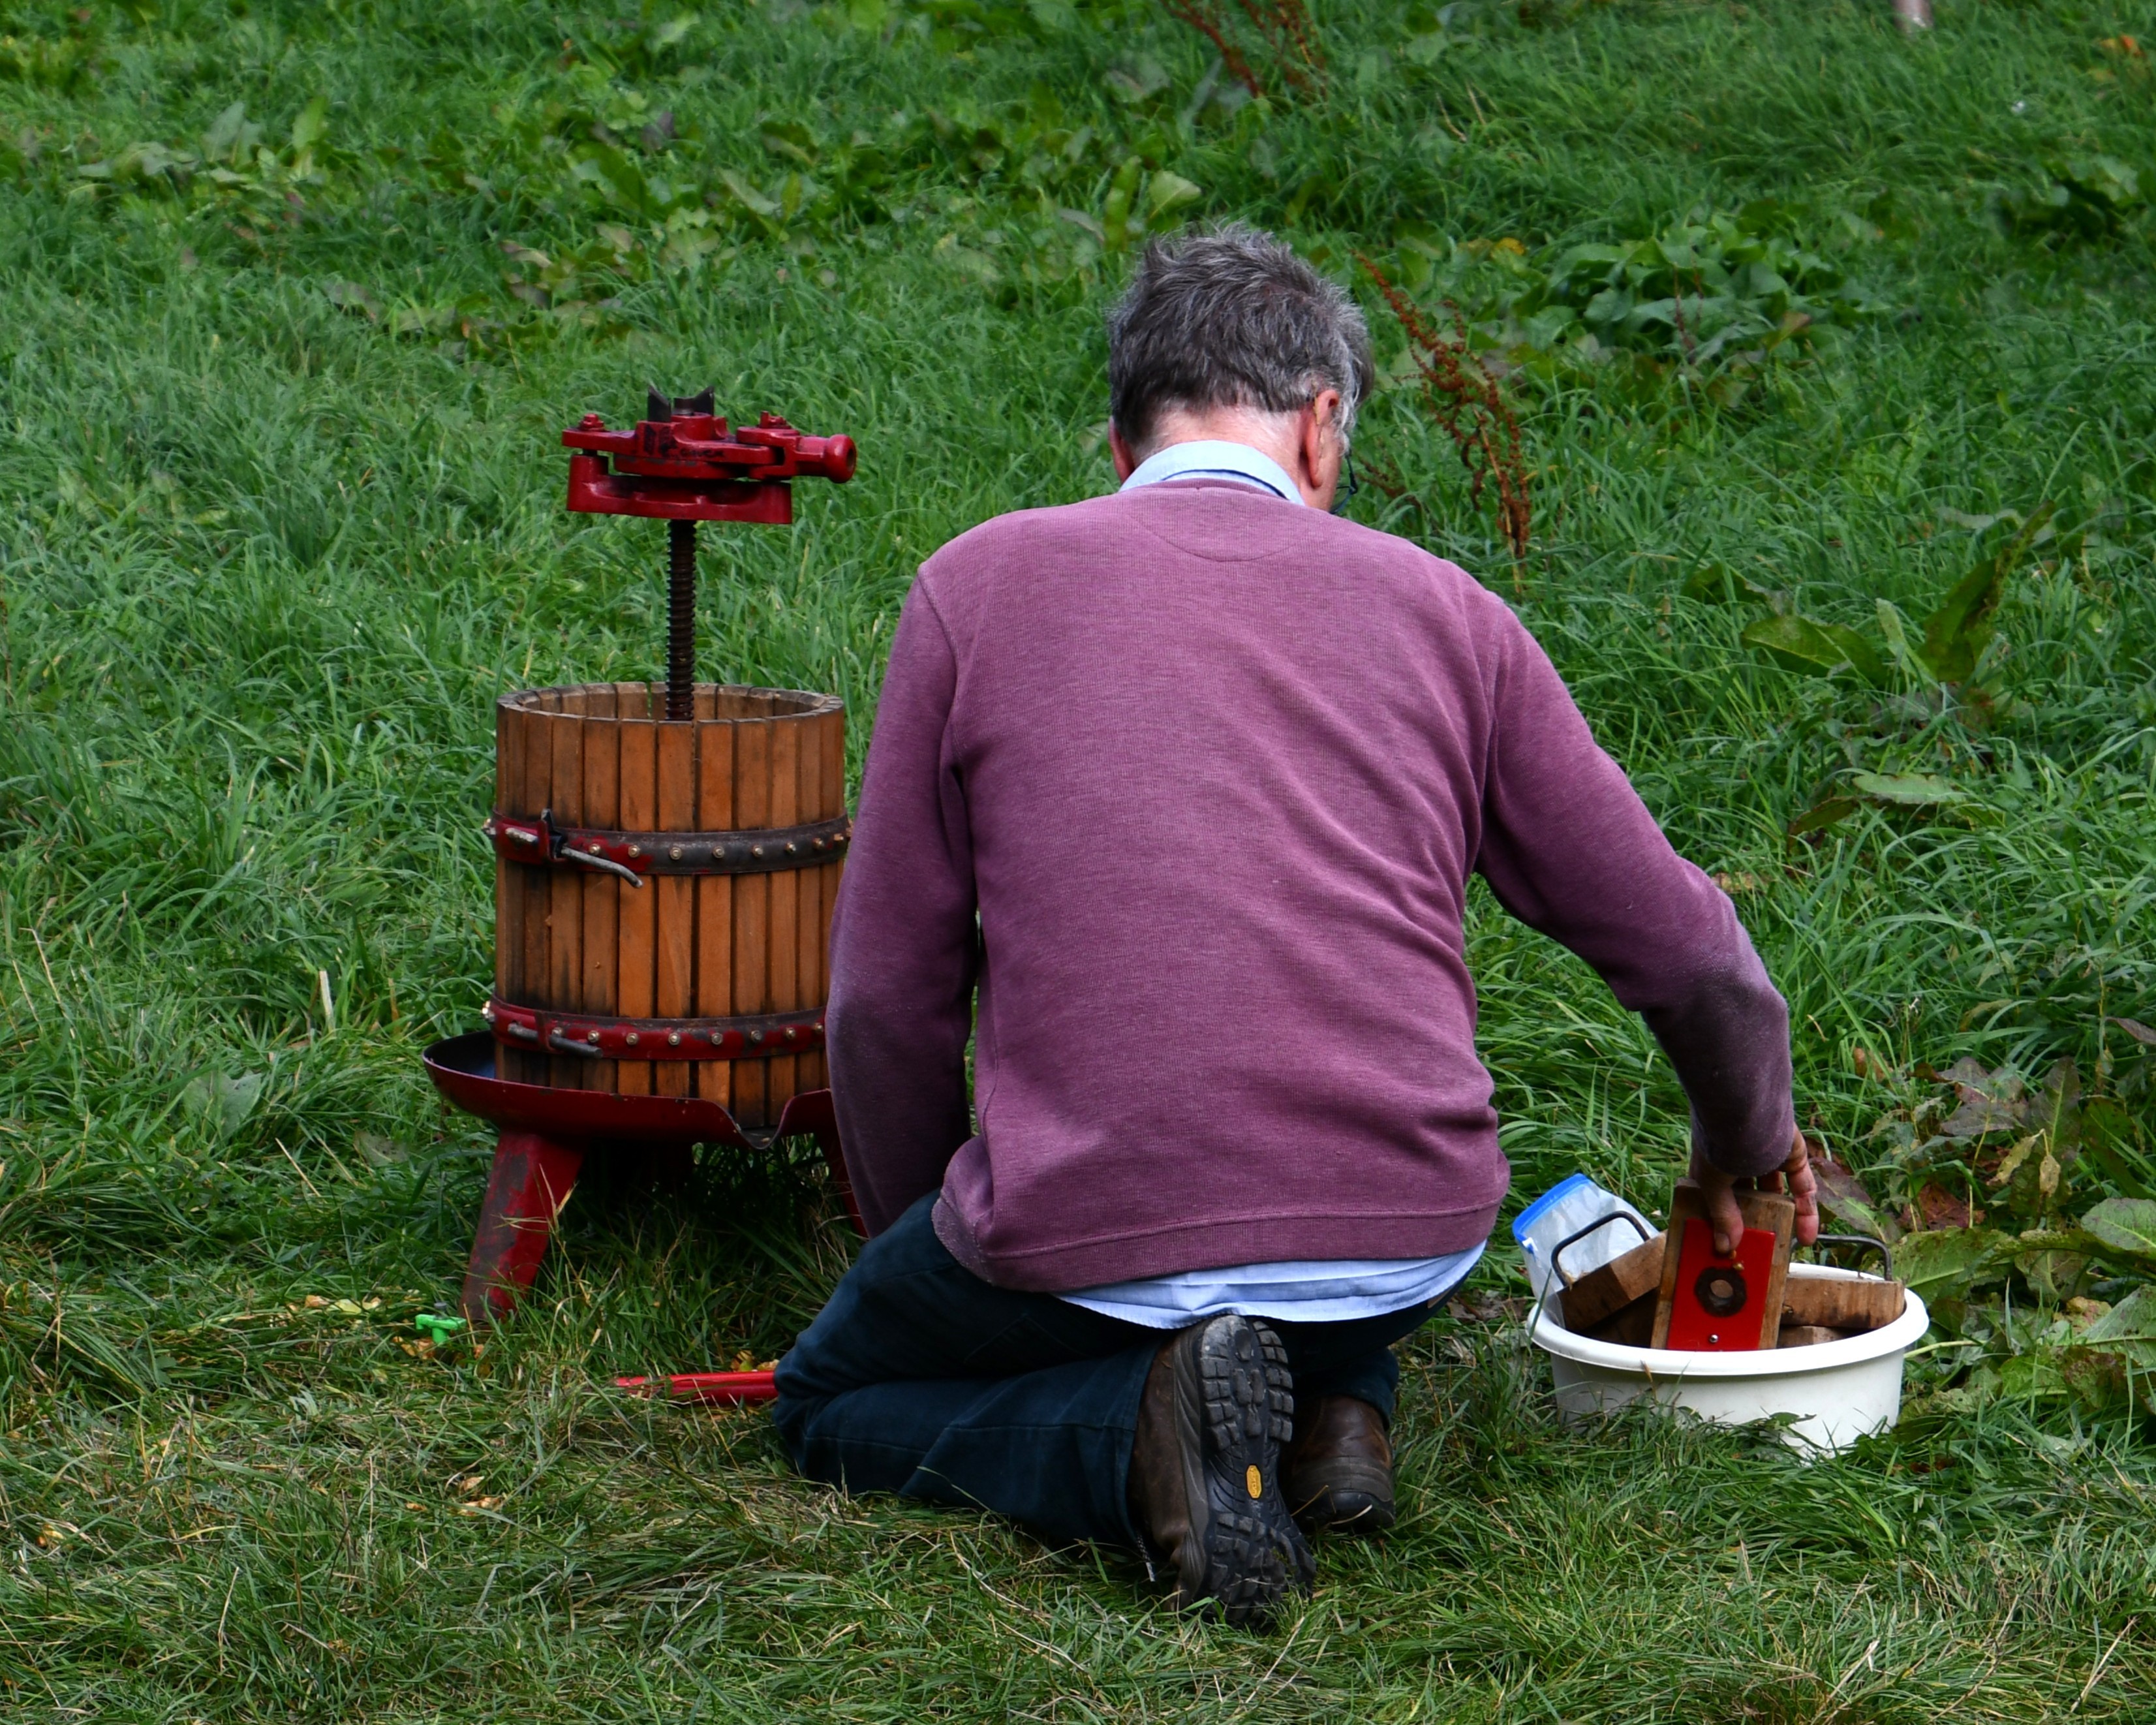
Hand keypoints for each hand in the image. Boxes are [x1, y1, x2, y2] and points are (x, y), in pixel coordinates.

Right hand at [1688, 1127, 1818, 1254]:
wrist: (1744, 1108)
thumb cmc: (1718, 1143)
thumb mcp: (1713, 1184)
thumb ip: (1723, 1215)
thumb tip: (1726, 1247)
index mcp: (1714, 1164)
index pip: (1717, 1196)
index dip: (1722, 1219)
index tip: (1726, 1243)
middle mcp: (1740, 1160)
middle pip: (1748, 1197)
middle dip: (1752, 1220)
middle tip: (1756, 1247)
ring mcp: (1768, 1158)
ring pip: (1777, 1193)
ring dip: (1780, 1217)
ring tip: (1780, 1244)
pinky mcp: (1792, 1157)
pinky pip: (1802, 1188)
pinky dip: (1806, 1212)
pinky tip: (1807, 1238)